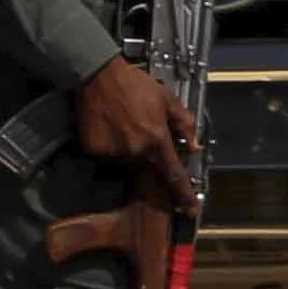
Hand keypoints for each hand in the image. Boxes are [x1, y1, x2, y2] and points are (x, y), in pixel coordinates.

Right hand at [73, 58, 196, 208]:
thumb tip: (193, 145)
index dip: (183, 194)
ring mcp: (113, 153)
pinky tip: (112, 127)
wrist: (99, 78)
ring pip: (128, 161)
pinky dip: (113, 146)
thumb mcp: (168, 100)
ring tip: (127, 123)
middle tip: (141, 130)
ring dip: (131, 149)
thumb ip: (184, 124)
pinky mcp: (94, 151)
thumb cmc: (136, 86)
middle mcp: (135, 151)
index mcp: (157, 139)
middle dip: (149, 154)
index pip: (174, 174)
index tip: (190, 210)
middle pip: (148, 166)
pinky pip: (109, 156)